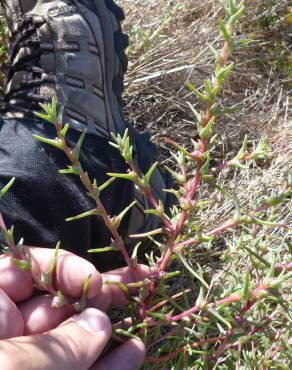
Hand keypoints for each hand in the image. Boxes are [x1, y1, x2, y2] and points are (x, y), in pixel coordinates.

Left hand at [0, 248, 146, 368]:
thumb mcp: (13, 364)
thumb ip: (59, 344)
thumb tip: (100, 324)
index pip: (26, 269)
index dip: (64, 268)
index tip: (95, 281)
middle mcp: (11, 333)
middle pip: (59, 302)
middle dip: (98, 294)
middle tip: (135, 284)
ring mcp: (33, 361)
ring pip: (77, 338)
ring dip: (111, 327)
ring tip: (141, 311)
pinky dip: (110, 364)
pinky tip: (134, 350)